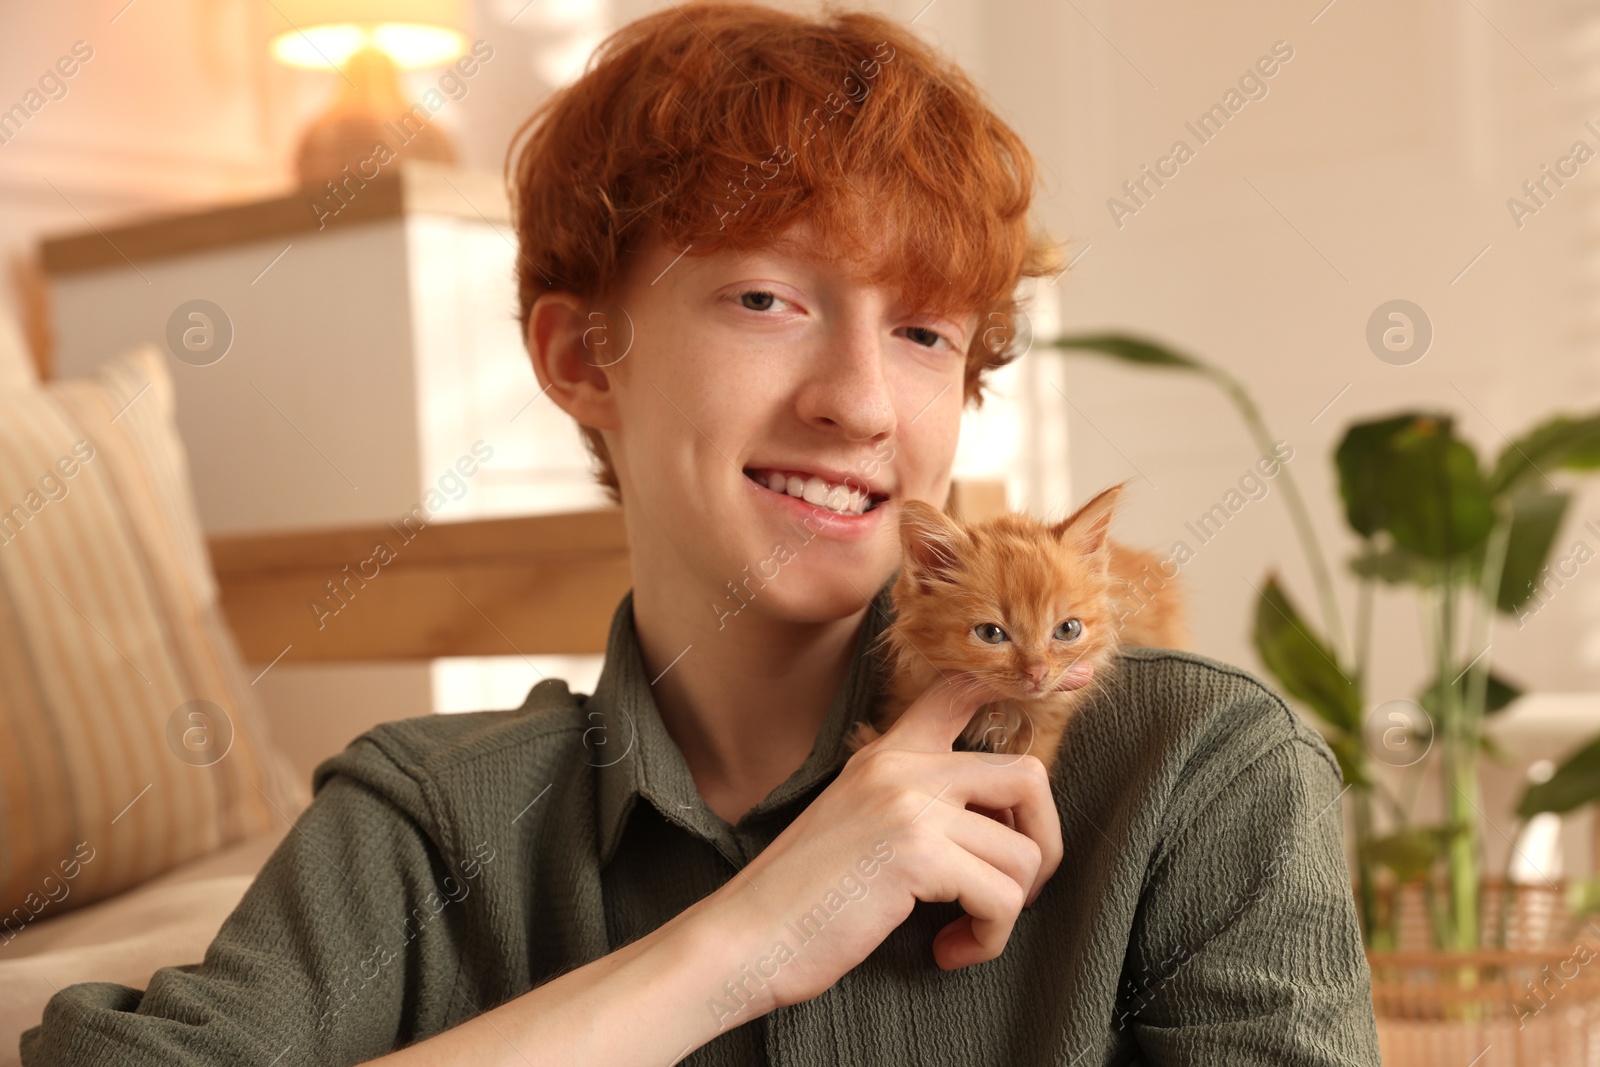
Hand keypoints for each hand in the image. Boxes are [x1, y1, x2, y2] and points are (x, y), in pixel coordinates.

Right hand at [696, 673, 1063, 1015]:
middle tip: (1010, 890)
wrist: (746, 935)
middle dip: (1040, 843)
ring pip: (1021, 852)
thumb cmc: (802, 894)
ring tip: (964, 932)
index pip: (963, 690)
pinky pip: (1002, 897)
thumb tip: (993, 824)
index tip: (1073, 679)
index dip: (1023, 684)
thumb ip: (914, 801)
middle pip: (1028, 774)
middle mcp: (903, 765)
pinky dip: (988, 937)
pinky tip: (950, 949)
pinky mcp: (918, 853)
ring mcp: (912, 804)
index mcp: (887, 752)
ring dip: (1005, 910)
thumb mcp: (855, 819)